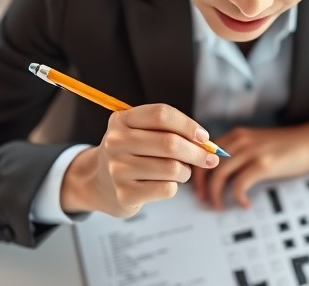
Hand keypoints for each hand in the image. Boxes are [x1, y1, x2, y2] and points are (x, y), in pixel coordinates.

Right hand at [60, 104, 218, 217]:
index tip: (204, 137)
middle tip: (210, 158)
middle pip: (170, 143)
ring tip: (181, 171)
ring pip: (172, 168)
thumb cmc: (132, 153)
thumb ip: (171, 132)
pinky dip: (174, 186)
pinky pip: (166, 189)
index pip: (161, 115)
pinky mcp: (124, 194)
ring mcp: (117, 169)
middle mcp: (115, 142)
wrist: (99, 183)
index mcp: (121, 120)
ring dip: (186, 171)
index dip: (188, 125)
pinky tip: (165, 184)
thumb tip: (208, 145)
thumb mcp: (141, 133)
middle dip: (197, 152)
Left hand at [191, 119, 308, 209]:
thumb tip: (219, 171)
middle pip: (206, 163)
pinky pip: (240, 184)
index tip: (197, 186)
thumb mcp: (257, 142)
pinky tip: (243, 203)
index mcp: (236, 135)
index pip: (203, 151)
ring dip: (215, 194)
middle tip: (203, 199)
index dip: (196, 170)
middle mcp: (240, 140)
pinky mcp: (264, 164)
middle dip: (200, 185)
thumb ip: (238, 151)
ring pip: (219, 174)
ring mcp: (251, 151)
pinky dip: (237, 196)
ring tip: (219, 205)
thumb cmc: (287, 145)